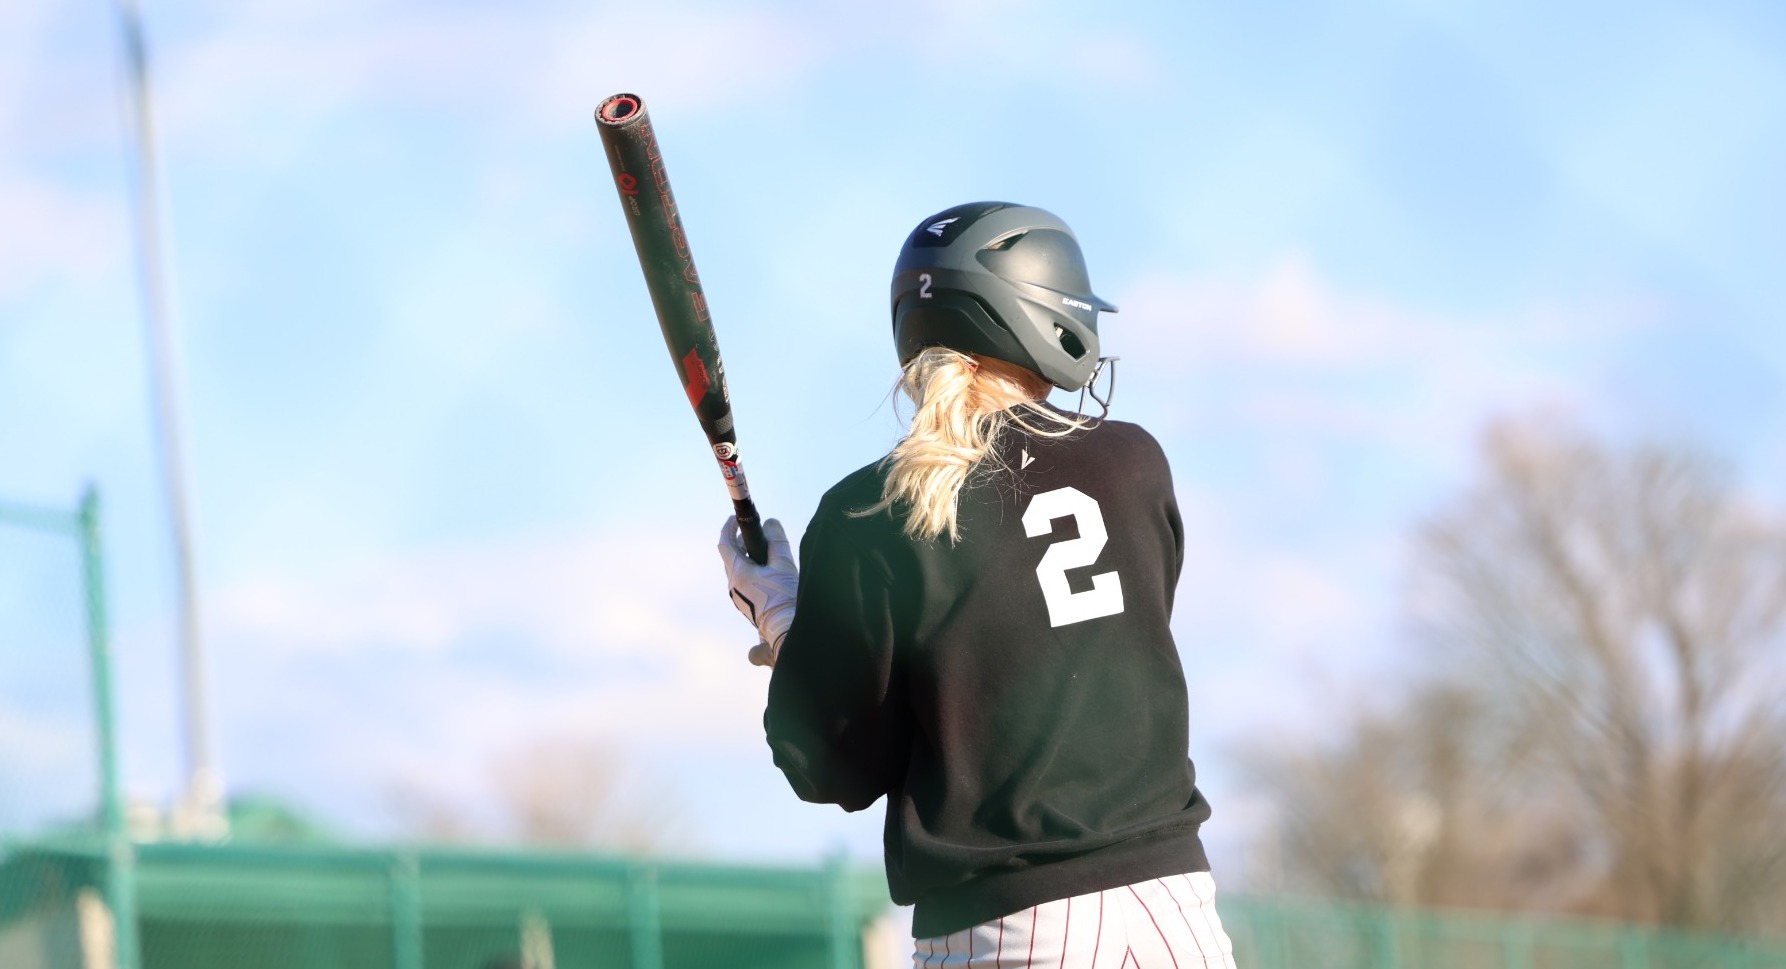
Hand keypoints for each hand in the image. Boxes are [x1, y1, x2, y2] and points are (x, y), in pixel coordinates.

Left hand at [717, 516, 797, 666]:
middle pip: (731, 557)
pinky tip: (767, 572)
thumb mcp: (783, 564)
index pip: (725, 544)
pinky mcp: (745, 604)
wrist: (785, 628)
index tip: (736, 518)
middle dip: (741, 542)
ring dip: (747, 557)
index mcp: (738, 573)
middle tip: (755, 534)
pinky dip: (751, 570)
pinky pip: (743, 580)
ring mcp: (738, 596)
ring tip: (765, 552)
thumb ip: (776, 541)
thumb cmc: (784, 597)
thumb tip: (771, 523)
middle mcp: (733, 585)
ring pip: (737, 569)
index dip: (729, 527)